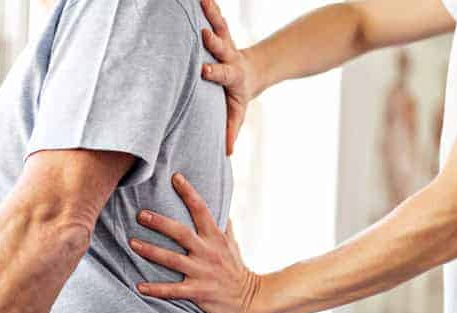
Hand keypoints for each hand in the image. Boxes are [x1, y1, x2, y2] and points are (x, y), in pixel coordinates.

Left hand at [130, 173, 260, 312]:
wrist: (250, 299)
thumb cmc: (236, 269)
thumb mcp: (232, 244)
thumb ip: (223, 225)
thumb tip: (221, 205)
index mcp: (215, 237)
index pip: (201, 209)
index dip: (188, 192)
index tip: (175, 177)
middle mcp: (208, 252)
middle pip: (181, 233)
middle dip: (160, 223)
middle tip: (140, 214)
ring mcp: (202, 272)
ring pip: (172, 260)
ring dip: (151, 251)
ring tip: (132, 243)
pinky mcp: (198, 292)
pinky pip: (173, 291)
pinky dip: (156, 289)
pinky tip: (139, 287)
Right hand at [200, 0, 256, 154]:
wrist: (253, 71)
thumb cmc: (238, 95)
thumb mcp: (237, 112)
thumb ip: (231, 130)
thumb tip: (226, 154)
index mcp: (232, 75)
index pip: (223, 73)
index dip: (214, 72)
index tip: (203, 70)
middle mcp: (229, 56)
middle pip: (221, 47)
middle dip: (213, 40)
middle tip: (203, 34)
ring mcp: (225, 42)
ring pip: (219, 25)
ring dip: (212, 13)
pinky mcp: (221, 32)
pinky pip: (215, 16)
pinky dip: (209, 6)